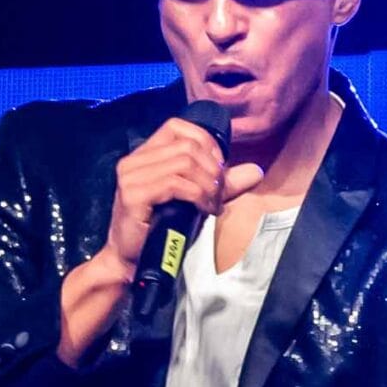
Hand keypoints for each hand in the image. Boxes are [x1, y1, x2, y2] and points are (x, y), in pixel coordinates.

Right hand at [100, 118, 266, 276]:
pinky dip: (197, 196)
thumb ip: (223, 183)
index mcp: (146, 155)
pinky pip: (176, 184)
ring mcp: (131, 176)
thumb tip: (255, 170)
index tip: (218, 170)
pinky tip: (203, 210)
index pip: (177, 126)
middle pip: (187, 146)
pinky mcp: (133, 195)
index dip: (206, 143)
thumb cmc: (162, 230)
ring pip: (185, 163)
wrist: (132, 260)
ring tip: (211, 205)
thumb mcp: (197, 200)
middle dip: (212, 170)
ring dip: (207, 185)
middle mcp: (134, 160)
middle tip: (218, 195)